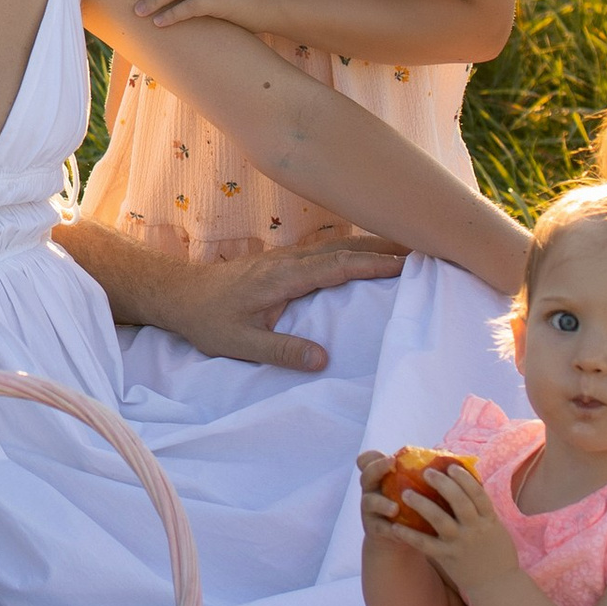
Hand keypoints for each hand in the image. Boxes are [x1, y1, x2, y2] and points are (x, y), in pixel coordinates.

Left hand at [157, 238, 407, 374]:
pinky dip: (355, 250)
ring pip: (338, 246)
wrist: (179, 294)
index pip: (337, 266)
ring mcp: (287, 257)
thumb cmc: (208, 320)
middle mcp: (289, 260)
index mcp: (283, 276)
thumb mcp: (240, 344)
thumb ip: (281, 351)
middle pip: (346, 248)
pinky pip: (328, 251)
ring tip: (410, 250)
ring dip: (373, 245)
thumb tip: (323, 359)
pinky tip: (369, 255)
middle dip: (386, 247)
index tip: (409, 263)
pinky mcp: (284, 262)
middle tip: (427, 248)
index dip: (373, 264)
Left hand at [378, 454, 515, 602]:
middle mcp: (475, 529)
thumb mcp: (495, 527)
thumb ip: (482, 509)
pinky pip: (425, 544)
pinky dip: (410, 535)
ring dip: (422, 504)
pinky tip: (396, 526)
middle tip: (426, 472)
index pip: (478, 493)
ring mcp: (460, 543)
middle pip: (459, 501)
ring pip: (440, 519)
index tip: (451, 466)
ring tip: (406, 493)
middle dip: (442, 484)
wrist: (497, 586)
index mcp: (489, 520)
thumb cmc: (496, 553)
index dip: (464, 478)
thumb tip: (468, 483)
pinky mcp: (447, 557)